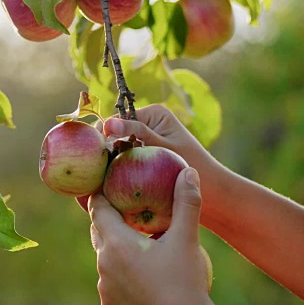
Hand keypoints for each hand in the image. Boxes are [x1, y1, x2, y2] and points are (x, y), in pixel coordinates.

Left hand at [89, 167, 212, 304]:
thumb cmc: (184, 280)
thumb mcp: (187, 238)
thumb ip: (186, 202)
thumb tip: (188, 171)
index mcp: (116, 242)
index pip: (98, 209)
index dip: (103, 196)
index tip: (109, 188)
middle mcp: (103, 263)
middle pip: (99, 233)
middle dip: (110, 223)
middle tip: (126, 216)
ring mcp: (104, 288)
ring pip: (105, 262)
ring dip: (117, 254)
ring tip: (137, 250)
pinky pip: (111, 287)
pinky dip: (121, 280)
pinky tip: (138, 279)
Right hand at [103, 105, 228, 228]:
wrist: (212, 191)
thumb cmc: (192, 165)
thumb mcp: (162, 147)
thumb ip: (135, 133)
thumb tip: (108, 123)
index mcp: (153, 113)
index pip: (119, 120)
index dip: (103, 134)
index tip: (91, 152)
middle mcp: (148, 123)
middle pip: (116, 134)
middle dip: (104, 148)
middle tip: (92, 168)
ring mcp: (144, 141)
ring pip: (118, 149)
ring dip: (109, 161)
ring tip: (95, 177)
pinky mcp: (144, 158)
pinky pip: (125, 161)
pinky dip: (117, 170)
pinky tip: (106, 184)